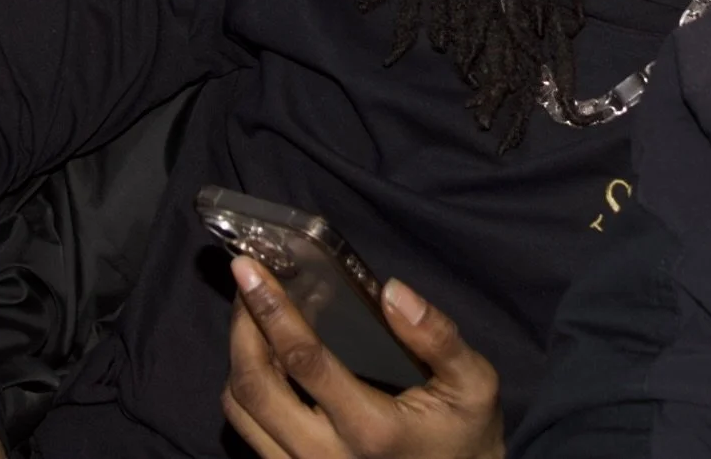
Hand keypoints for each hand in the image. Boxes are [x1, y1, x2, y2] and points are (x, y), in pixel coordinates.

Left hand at [222, 254, 503, 458]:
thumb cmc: (464, 436)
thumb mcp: (472, 384)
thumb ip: (437, 337)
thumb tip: (392, 290)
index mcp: (370, 427)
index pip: (304, 360)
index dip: (271, 310)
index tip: (250, 270)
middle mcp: (324, 456)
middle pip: (254, 386)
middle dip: (242, 327)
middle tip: (247, 284)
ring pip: (241, 412)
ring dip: (238, 357)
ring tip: (253, 315)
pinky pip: (248, 431)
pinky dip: (244, 388)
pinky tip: (265, 358)